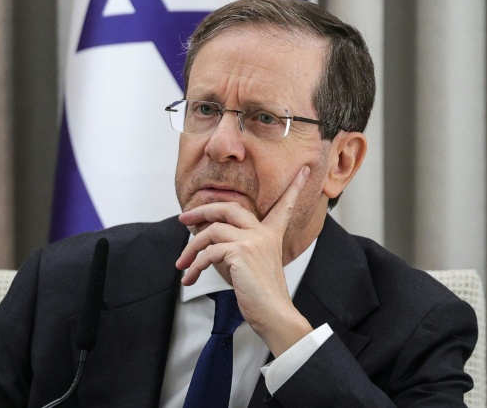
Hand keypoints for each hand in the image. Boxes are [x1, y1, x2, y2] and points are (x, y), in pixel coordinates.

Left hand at [175, 166, 313, 355]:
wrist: (273, 314)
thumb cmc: (262, 295)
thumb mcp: (252, 265)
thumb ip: (236, 248)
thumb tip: (206, 236)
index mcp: (271, 235)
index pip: (283, 205)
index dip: (294, 187)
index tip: (304, 171)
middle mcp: (263, 233)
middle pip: (229, 207)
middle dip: (202, 210)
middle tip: (183, 219)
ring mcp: (252, 241)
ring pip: (211, 231)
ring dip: (190, 247)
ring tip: (182, 263)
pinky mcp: (240, 253)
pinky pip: (208, 252)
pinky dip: (194, 265)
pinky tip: (190, 276)